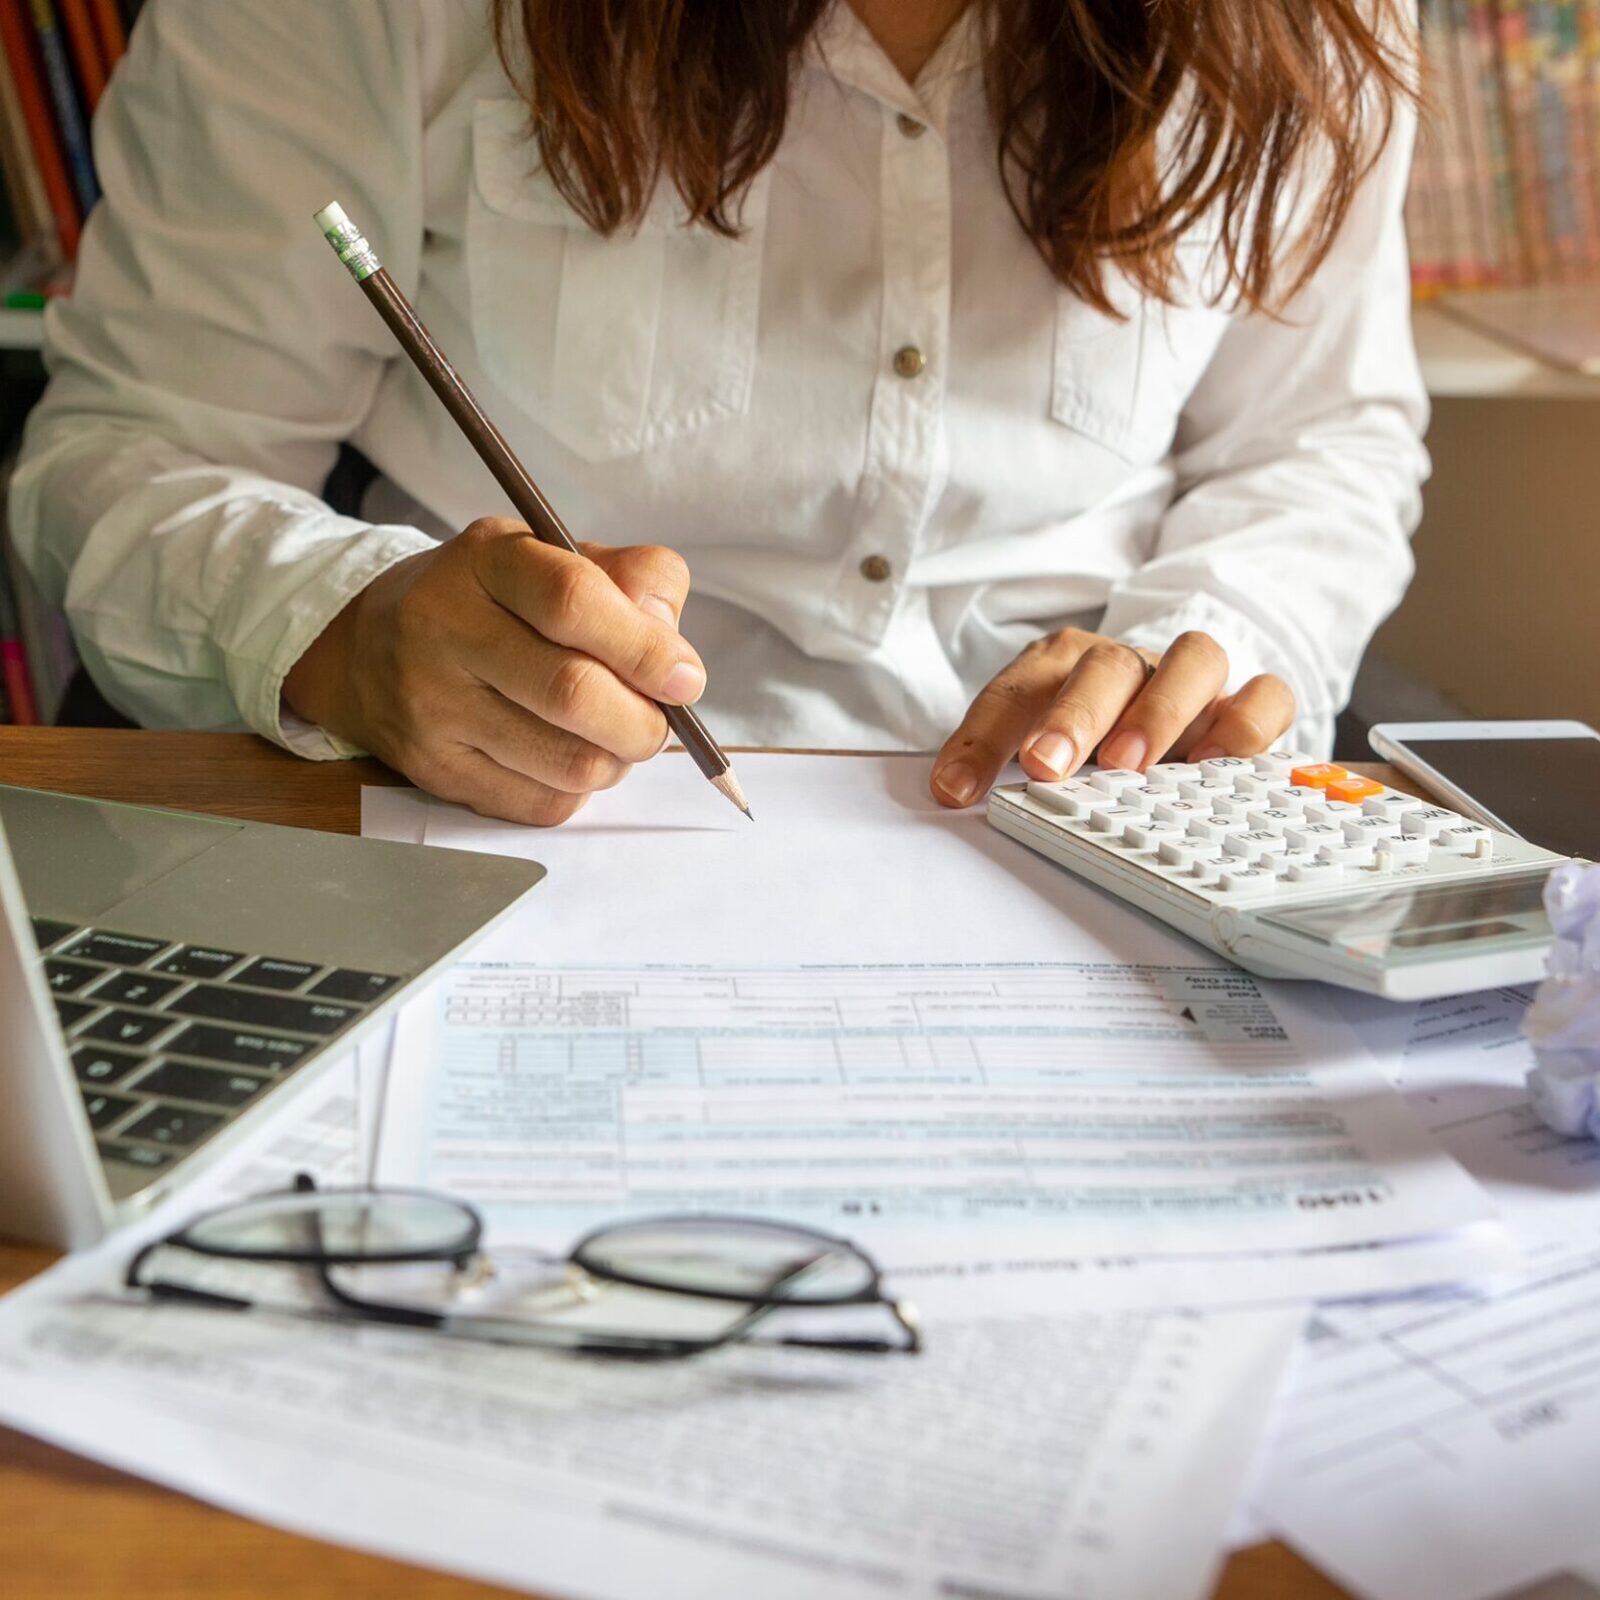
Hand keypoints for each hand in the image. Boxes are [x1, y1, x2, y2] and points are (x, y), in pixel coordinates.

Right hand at [283, 518, 704, 824]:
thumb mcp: (558, 559)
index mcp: (486, 560)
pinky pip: (542, 804)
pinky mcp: (434, 769)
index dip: (645, 648)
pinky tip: (569, 756)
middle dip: (643, 721)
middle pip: (572, 693)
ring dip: (617, 760)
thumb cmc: (495, 600)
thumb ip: (633, 581)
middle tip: (659, 721)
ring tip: (614, 737)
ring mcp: (432, 705)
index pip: (572, 601)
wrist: (373, 647)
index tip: (685, 679)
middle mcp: (444, 628)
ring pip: (567, 762)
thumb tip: (675, 656)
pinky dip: (578, 790)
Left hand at [930, 628, 1294, 806]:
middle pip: (1105, 665)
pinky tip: (1214, 765)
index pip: (1014, 691)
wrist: (1165, 701)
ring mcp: (1191, 680)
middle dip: (1074, 716)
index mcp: (1061, 665)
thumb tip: (953, 795)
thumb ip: (998, 762)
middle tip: (1046, 765)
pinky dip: (1245, 725)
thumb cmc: (1090, 734)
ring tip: (1131, 764)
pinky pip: (1267, 695)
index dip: (980, 739)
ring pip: (1193, 659)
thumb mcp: (1035, 745)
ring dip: (1160, 710)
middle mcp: (1129, 664)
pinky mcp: (1245, 703)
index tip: (955, 789)